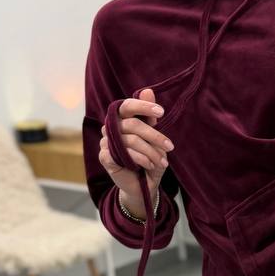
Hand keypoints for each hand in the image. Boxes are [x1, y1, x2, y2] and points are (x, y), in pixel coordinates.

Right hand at [98, 87, 173, 205]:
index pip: (127, 106)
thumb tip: (148, 90)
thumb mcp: (154, 138)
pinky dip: (140, 160)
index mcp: (121, 120)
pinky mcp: (104, 157)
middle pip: (132, 125)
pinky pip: (123, 154)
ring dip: (151, 152)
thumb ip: (150, 117)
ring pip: (130, 140)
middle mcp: (110, 128)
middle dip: (155, 136)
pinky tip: (149, 165)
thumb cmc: (149, 159)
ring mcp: (105, 142)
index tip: (161, 112)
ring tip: (162, 162)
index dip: (143, 106)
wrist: (143, 185)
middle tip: (170, 147)